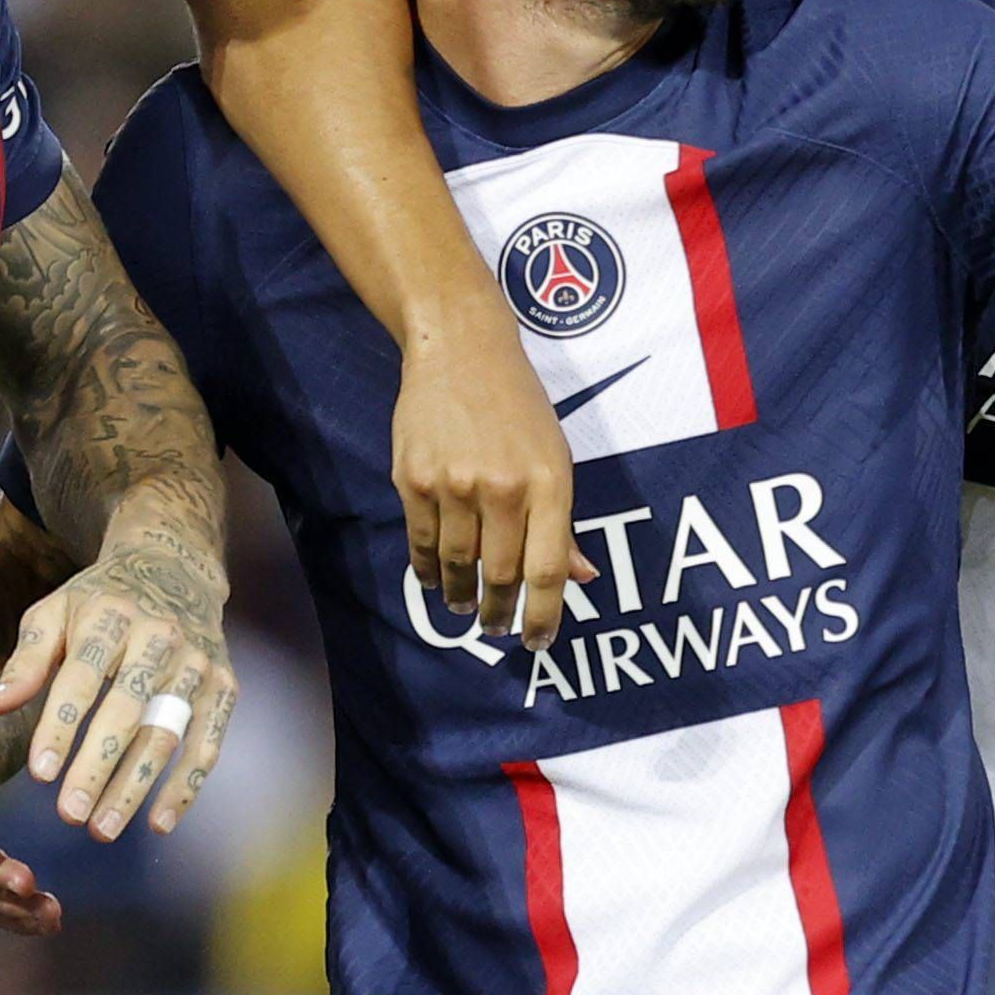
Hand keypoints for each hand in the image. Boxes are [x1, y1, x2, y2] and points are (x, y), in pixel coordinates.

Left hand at [0, 535, 236, 841]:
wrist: (177, 571)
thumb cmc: (100, 601)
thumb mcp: (55, 613)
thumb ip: (27, 661)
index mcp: (111, 618)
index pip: (83, 679)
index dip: (62, 727)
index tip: (39, 774)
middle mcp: (162, 640)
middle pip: (128, 712)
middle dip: (98, 767)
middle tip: (70, 817)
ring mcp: (199, 665)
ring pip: (168, 734)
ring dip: (137, 786)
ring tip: (104, 829)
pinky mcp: (225, 687)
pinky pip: (209, 743)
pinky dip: (187, 785)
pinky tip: (161, 822)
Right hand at [398, 306, 587, 643]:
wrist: (461, 352)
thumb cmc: (520, 407)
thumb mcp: (557, 457)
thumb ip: (563, 521)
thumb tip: (581, 577)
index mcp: (550, 484)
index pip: (548, 569)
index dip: (544, 614)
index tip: (539, 641)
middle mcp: (503, 489)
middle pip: (502, 574)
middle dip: (501, 610)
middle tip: (499, 627)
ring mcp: (454, 485)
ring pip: (458, 564)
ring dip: (462, 595)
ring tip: (466, 608)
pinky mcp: (413, 480)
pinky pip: (423, 541)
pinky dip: (429, 570)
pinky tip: (436, 581)